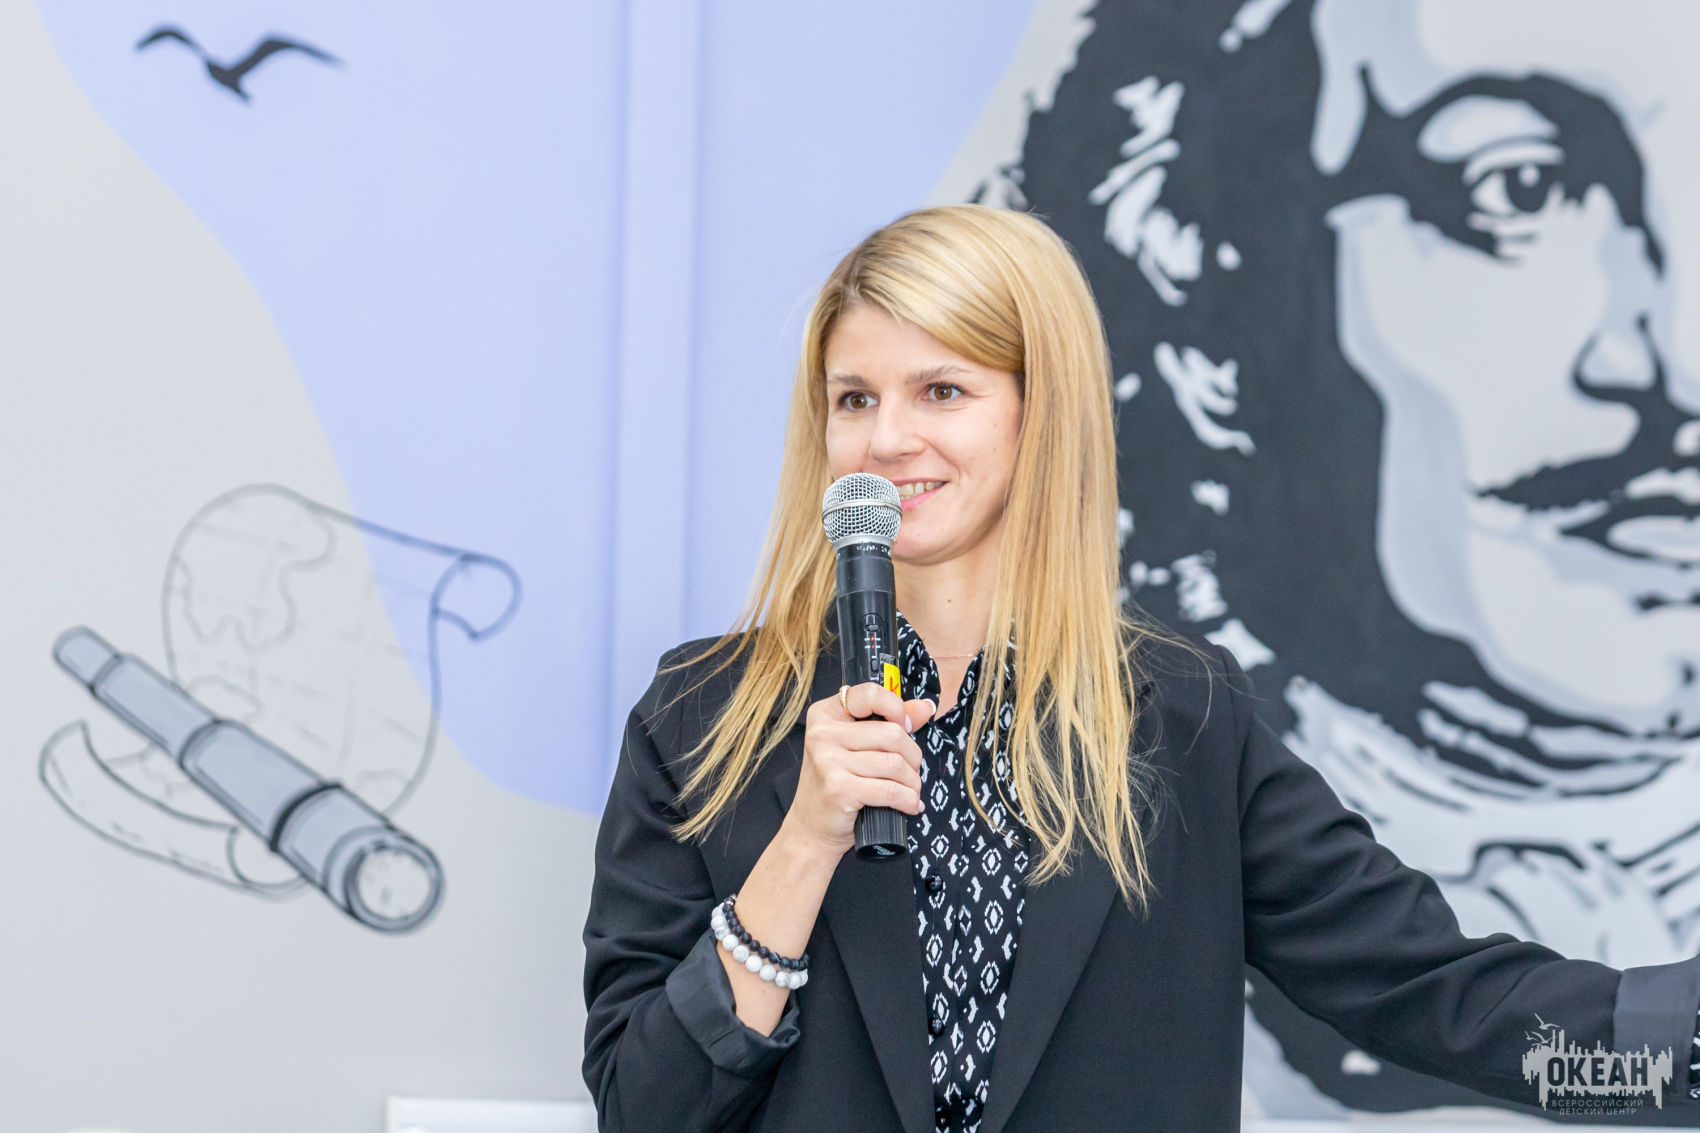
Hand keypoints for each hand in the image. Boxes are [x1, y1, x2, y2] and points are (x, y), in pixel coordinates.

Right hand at [779, 682, 936, 861]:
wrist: (810, 827)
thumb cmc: (837, 784)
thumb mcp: (856, 747)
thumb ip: (888, 721)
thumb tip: (925, 707)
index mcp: (825, 714)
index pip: (869, 694)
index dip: (896, 708)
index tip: (905, 726)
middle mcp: (822, 733)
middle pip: (891, 733)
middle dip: (913, 756)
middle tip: (911, 771)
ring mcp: (827, 761)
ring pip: (894, 763)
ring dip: (912, 782)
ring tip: (910, 791)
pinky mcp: (838, 789)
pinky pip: (890, 790)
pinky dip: (908, 800)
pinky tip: (910, 805)